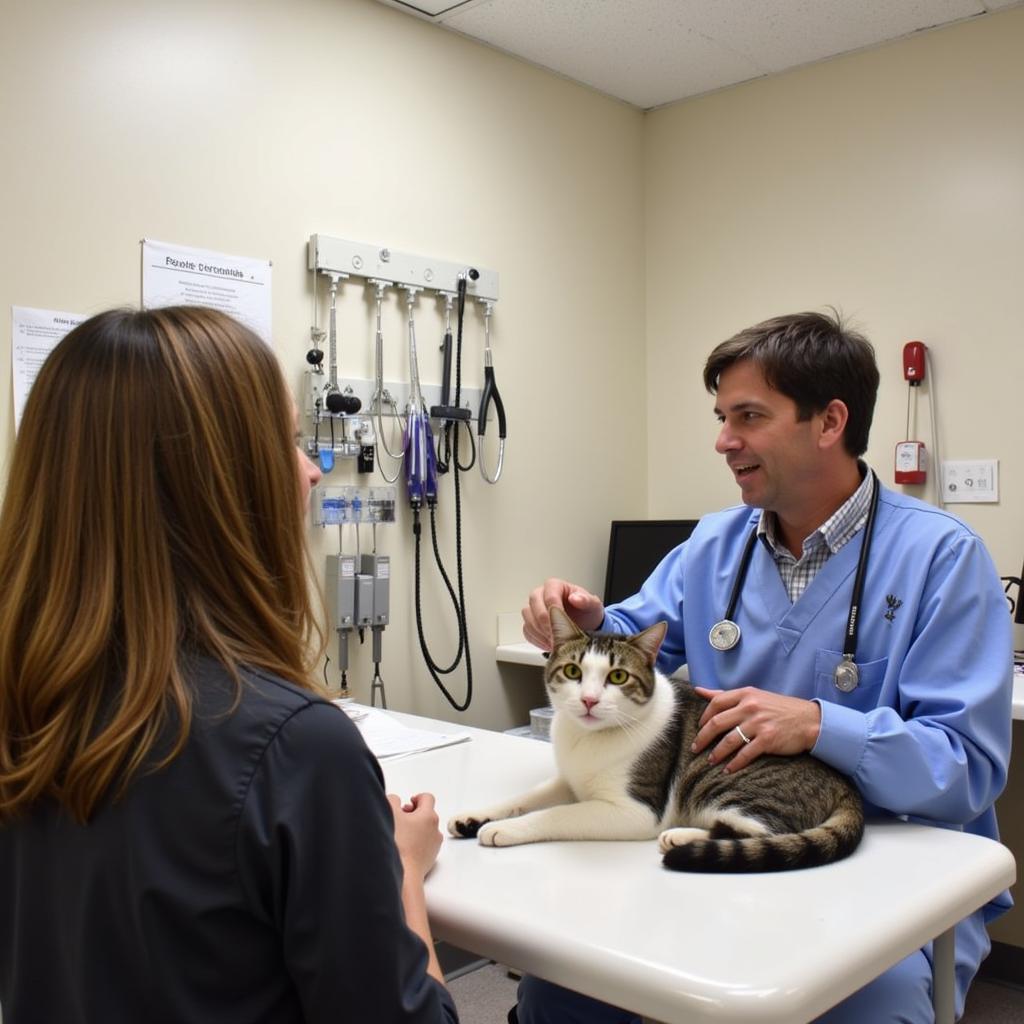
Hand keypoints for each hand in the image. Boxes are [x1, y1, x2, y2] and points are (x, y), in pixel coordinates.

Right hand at [388, 792, 442, 880]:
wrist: (403, 874)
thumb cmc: (397, 844)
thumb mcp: (390, 813)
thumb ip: (393, 800)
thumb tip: (396, 801)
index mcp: (429, 816)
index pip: (427, 798)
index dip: (416, 798)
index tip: (406, 805)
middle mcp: (435, 830)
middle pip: (426, 814)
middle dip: (412, 814)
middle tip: (400, 820)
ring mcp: (434, 846)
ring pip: (425, 830)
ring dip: (414, 829)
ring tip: (400, 835)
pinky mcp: (430, 859)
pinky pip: (424, 844)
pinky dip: (416, 842)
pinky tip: (402, 848)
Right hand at [522, 578, 603, 649]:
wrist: (585, 624)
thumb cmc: (587, 612)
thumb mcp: (593, 605)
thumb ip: (586, 600)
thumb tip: (575, 598)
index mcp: (555, 586)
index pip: (550, 597)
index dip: (555, 612)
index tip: (562, 625)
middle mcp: (541, 594)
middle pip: (535, 606)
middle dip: (546, 624)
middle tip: (556, 636)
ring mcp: (534, 609)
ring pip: (529, 619)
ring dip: (540, 633)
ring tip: (554, 642)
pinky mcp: (531, 623)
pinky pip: (527, 631)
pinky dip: (537, 639)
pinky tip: (549, 644)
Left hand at [690, 686, 820, 773]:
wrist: (810, 720)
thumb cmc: (779, 708)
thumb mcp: (754, 695)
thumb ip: (727, 695)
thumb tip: (699, 690)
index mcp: (746, 694)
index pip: (716, 703)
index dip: (704, 717)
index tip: (699, 728)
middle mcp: (750, 707)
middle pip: (717, 722)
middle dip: (703, 738)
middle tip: (695, 748)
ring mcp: (758, 723)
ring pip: (728, 740)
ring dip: (716, 753)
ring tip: (710, 761)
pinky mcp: (767, 739)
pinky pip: (745, 754)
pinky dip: (734, 763)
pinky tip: (728, 770)